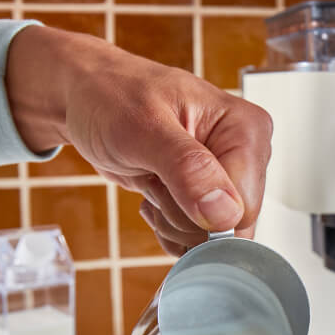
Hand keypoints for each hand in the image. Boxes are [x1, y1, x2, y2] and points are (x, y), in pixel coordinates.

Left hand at [5, 26, 272, 255]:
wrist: (87, 97)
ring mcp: (229, 176)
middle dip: (185, 218)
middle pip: (231, 226)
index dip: (201, 212)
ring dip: (174, 223)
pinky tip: (155, 195)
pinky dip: (171, 228)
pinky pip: (202, 237)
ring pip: (215, 237)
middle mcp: (247, 154)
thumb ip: (187, 168)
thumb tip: (225, 213)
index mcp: (247, 129)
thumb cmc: (111, 97)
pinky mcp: (211, 193)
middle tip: (155, 181)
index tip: (164, 183)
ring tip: (152, 182)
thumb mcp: (143, 127)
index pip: (245, 206)